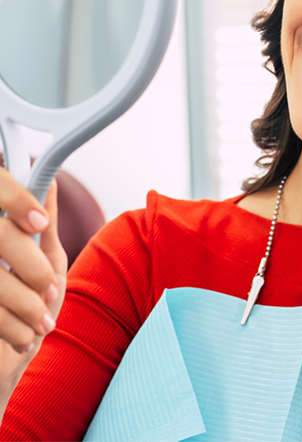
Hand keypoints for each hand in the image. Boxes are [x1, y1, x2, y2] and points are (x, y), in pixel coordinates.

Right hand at [0, 168, 66, 393]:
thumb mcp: (46, 263)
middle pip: (2, 237)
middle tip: (48, 292)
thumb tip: (49, 182)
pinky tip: (21, 338)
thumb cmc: (30, 308)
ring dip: (25, 305)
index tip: (39, 221)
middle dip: (31, 268)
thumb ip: (44, 227)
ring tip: (40, 324)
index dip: (15, 200)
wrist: (6, 368)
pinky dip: (11, 327)